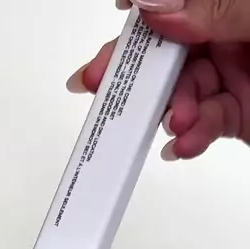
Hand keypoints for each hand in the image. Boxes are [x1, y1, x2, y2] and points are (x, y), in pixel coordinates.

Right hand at [67, 0, 249, 159]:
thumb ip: (212, 8)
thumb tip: (153, 3)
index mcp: (229, 3)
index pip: (172, 5)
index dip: (138, 17)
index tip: (111, 20)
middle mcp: (225, 37)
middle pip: (164, 52)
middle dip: (134, 73)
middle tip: (101, 85)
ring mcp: (230, 76)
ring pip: (178, 94)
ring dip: (167, 113)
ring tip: (176, 124)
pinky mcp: (236, 115)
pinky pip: (201, 127)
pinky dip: (188, 140)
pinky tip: (183, 145)